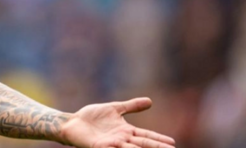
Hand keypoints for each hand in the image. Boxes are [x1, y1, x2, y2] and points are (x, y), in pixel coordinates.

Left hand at [60, 98, 175, 147]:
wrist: (72, 122)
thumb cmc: (92, 117)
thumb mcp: (115, 109)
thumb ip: (131, 106)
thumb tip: (150, 101)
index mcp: (126, 131)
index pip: (146, 136)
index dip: (159, 139)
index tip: (173, 143)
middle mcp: (121, 139)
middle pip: (143, 144)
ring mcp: (111, 144)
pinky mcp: (100, 146)